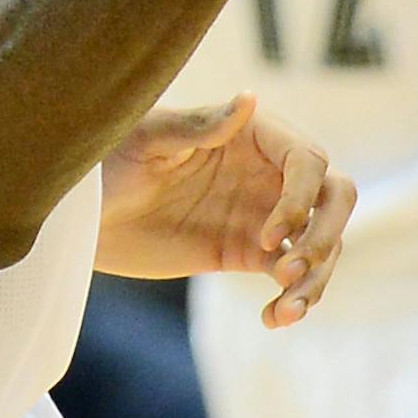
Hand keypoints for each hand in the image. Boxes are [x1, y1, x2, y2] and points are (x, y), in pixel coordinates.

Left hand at [97, 95, 355, 324]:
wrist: (83, 211)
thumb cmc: (108, 157)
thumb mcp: (148, 140)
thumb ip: (200, 125)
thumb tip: (250, 97)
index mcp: (253, 133)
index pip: (308, 162)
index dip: (301, 201)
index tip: (269, 237)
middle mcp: (267, 171)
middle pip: (335, 198)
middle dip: (327, 235)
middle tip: (292, 271)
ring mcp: (263, 213)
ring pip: (321, 242)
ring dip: (317, 278)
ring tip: (286, 310)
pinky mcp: (249, 252)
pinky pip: (292, 277)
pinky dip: (295, 300)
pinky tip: (273, 319)